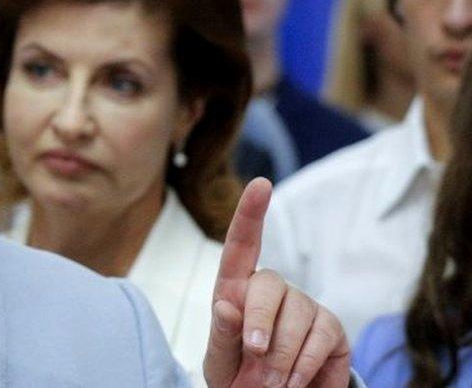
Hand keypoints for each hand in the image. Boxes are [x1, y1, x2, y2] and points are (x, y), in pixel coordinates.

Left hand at [203, 178, 350, 387]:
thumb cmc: (237, 374)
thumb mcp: (219, 360)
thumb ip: (221, 335)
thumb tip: (226, 306)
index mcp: (235, 289)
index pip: (241, 245)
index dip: (250, 212)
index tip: (261, 184)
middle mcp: (271, 290)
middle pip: (269, 285)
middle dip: (260, 324)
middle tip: (255, 365)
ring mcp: (304, 305)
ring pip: (297, 314)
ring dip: (282, 356)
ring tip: (271, 383)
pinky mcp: (330, 328)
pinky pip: (321, 337)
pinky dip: (304, 365)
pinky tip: (294, 381)